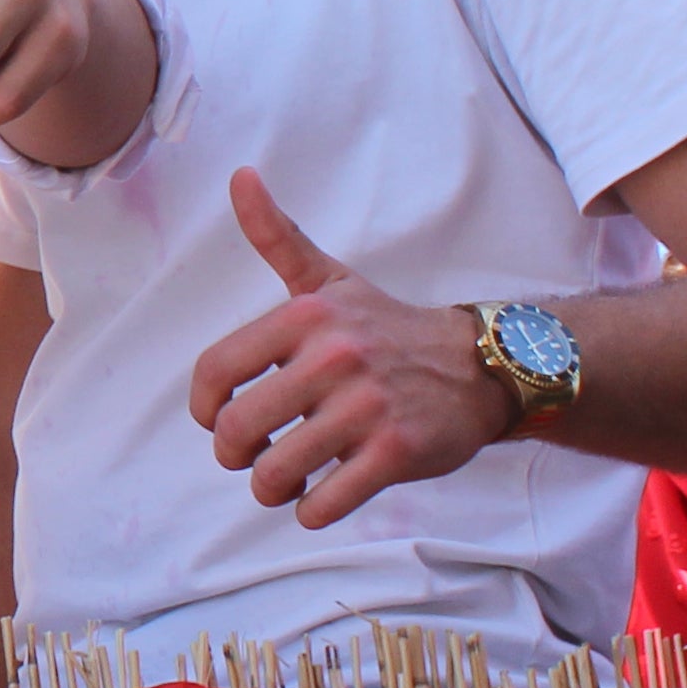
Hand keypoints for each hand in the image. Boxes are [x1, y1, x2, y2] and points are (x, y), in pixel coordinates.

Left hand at [182, 168, 518, 526]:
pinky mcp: (396, 453)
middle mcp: (333, 357)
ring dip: (270, 490)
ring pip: (276, 474)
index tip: (216, 419)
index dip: (203, 407)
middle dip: (234, 456)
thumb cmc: (388, 328)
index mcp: (305, 316)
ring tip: (284, 482)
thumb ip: (276, 237)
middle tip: (250, 458)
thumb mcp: (330, 279)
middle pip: (238, 431)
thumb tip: (240, 175)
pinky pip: (325, 504)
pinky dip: (311, 513)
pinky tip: (320, 499)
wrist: (483, 366)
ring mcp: (366, 407)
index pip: (213, 371)